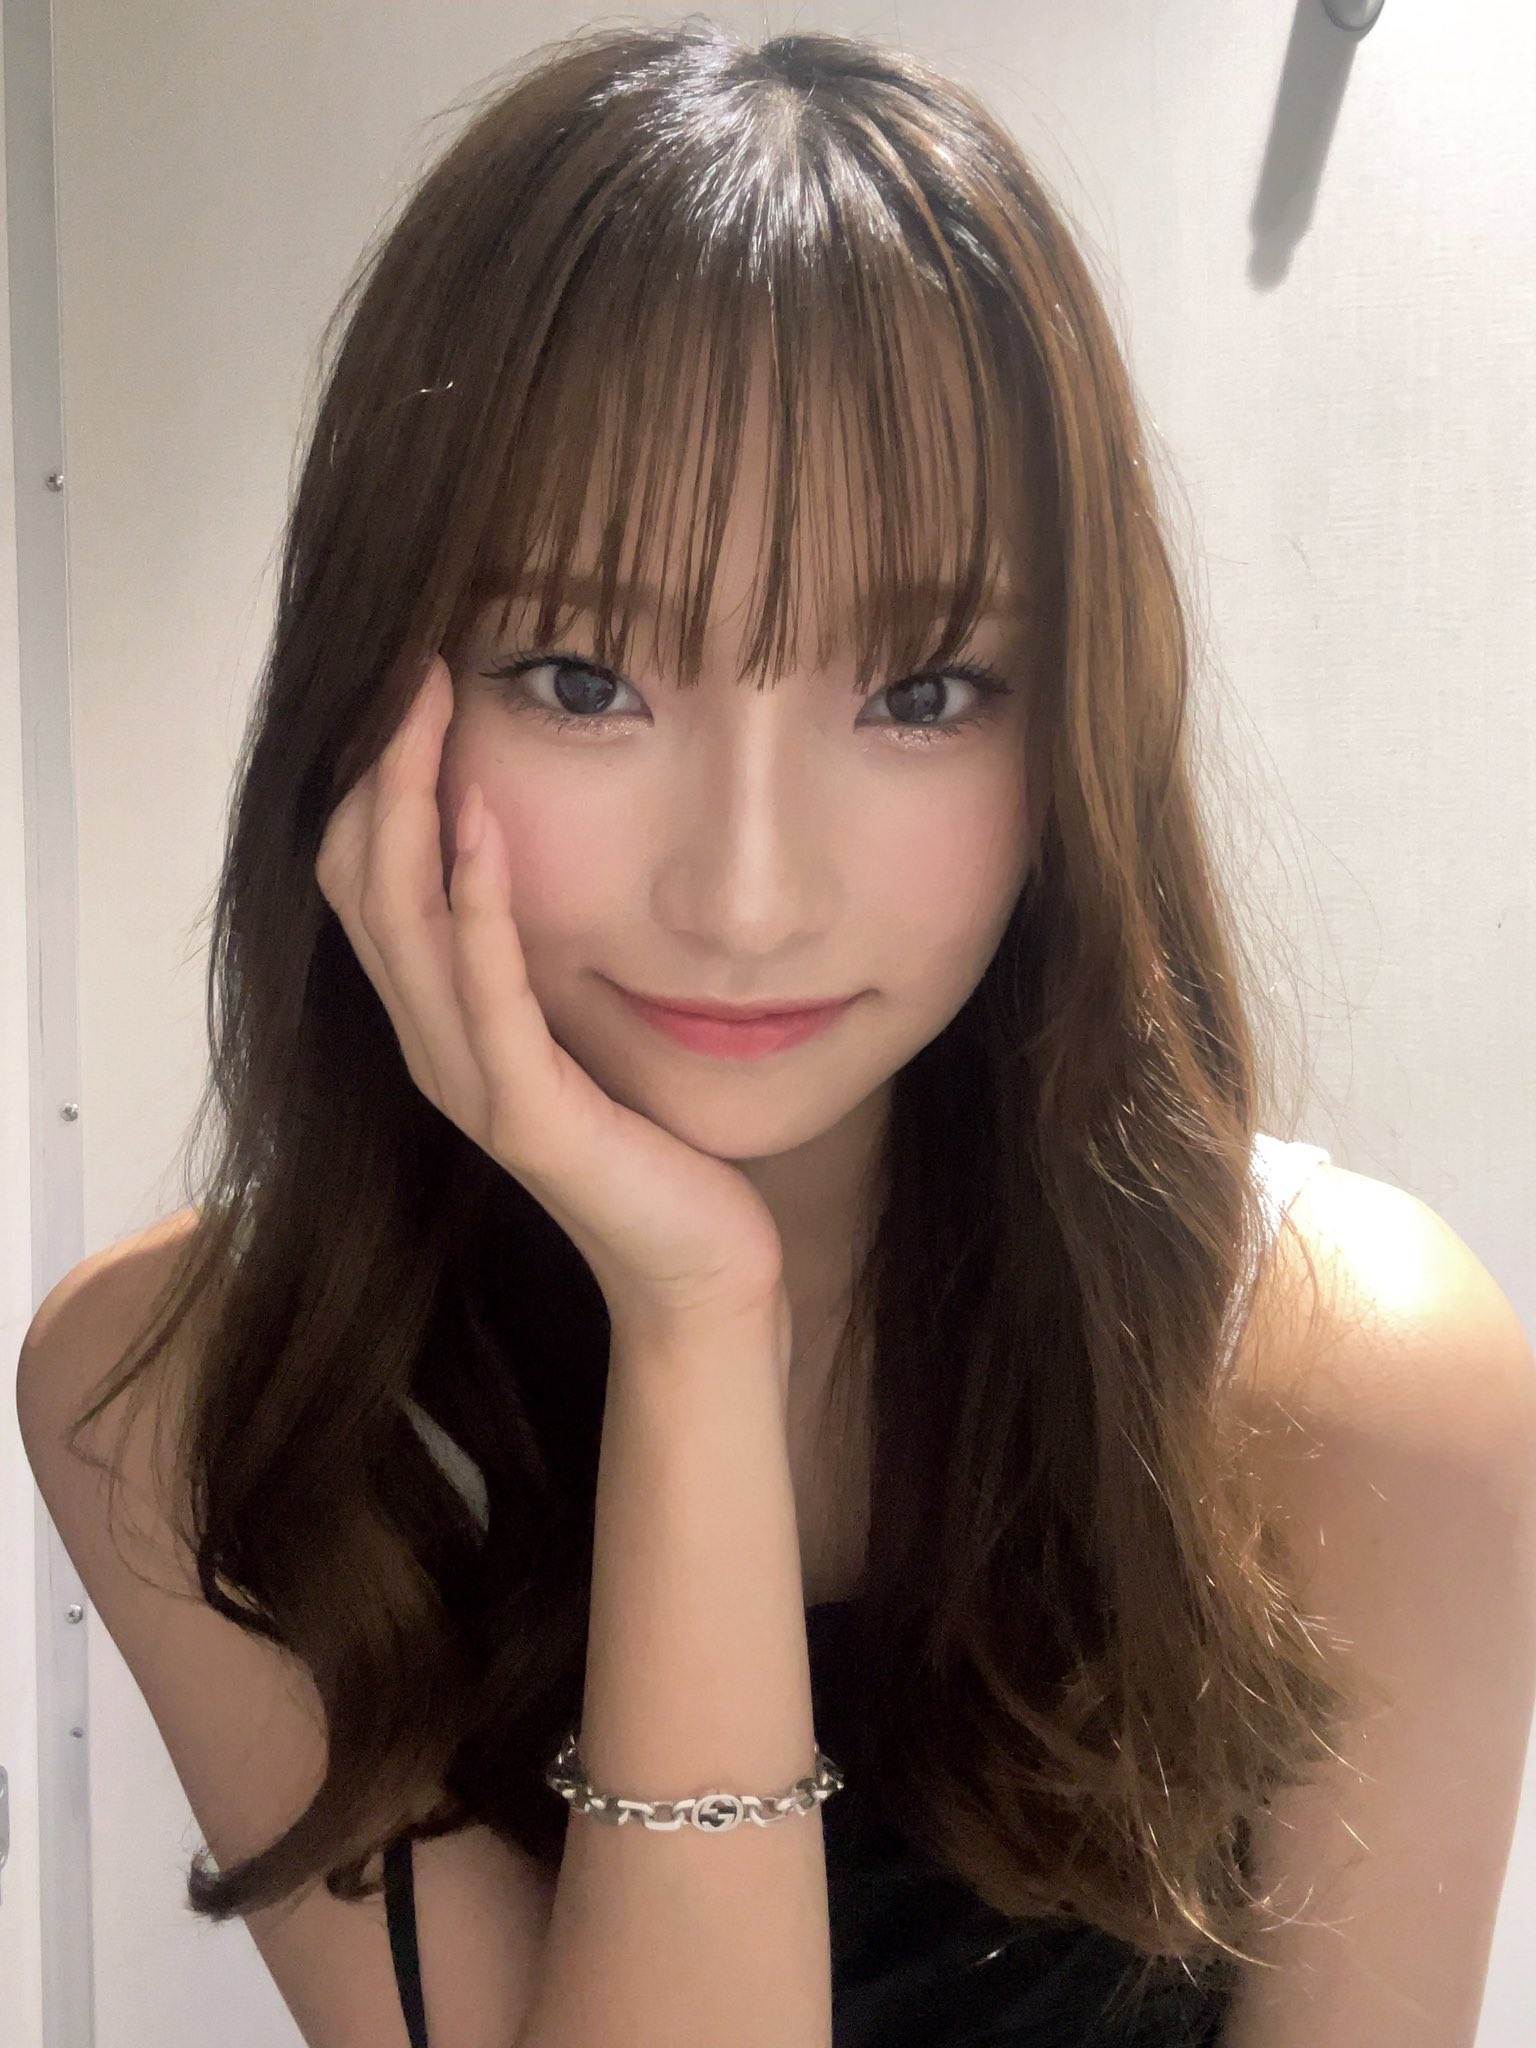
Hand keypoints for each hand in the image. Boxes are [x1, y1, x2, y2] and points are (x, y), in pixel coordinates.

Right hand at [314, 652, 789, 1335]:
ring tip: (427, 708)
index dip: (376, 775)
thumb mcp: (582, 1019)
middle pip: (359, 881)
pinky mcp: (525, 1113)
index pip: (366, 875)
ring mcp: (469, 1081)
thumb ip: (540, 949)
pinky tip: (486, 822)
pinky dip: (477, 903)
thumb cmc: (653, 1139)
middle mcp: (431, 1044)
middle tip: (413, 662)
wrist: (698, 1263)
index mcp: (439, 1017)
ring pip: (399, 922)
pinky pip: (485, 993)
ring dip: (409, 806)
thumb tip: (534, 837)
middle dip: (381, 765)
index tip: (415, 676)